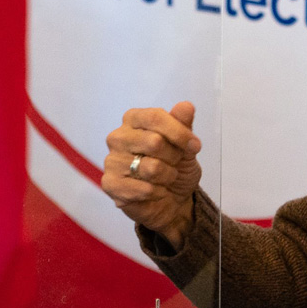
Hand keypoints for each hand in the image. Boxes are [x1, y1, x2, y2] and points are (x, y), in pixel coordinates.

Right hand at [100, 102, 200, 249]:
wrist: (172, 201)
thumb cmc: (175, 168)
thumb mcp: (186, 145)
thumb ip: (184, 125)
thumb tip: (186, 106)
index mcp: (133, 120)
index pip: (154, 117)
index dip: (179, 132)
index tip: (195, 146)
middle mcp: (118, 137)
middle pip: (154, 141)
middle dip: (174, 156)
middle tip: (174, 164)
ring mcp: (112, 161)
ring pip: (151, 168)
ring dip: (168, 176)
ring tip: (165, 178)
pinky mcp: (110, 184)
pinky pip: (144, 189)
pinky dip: (158, 193)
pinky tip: (156, 192)